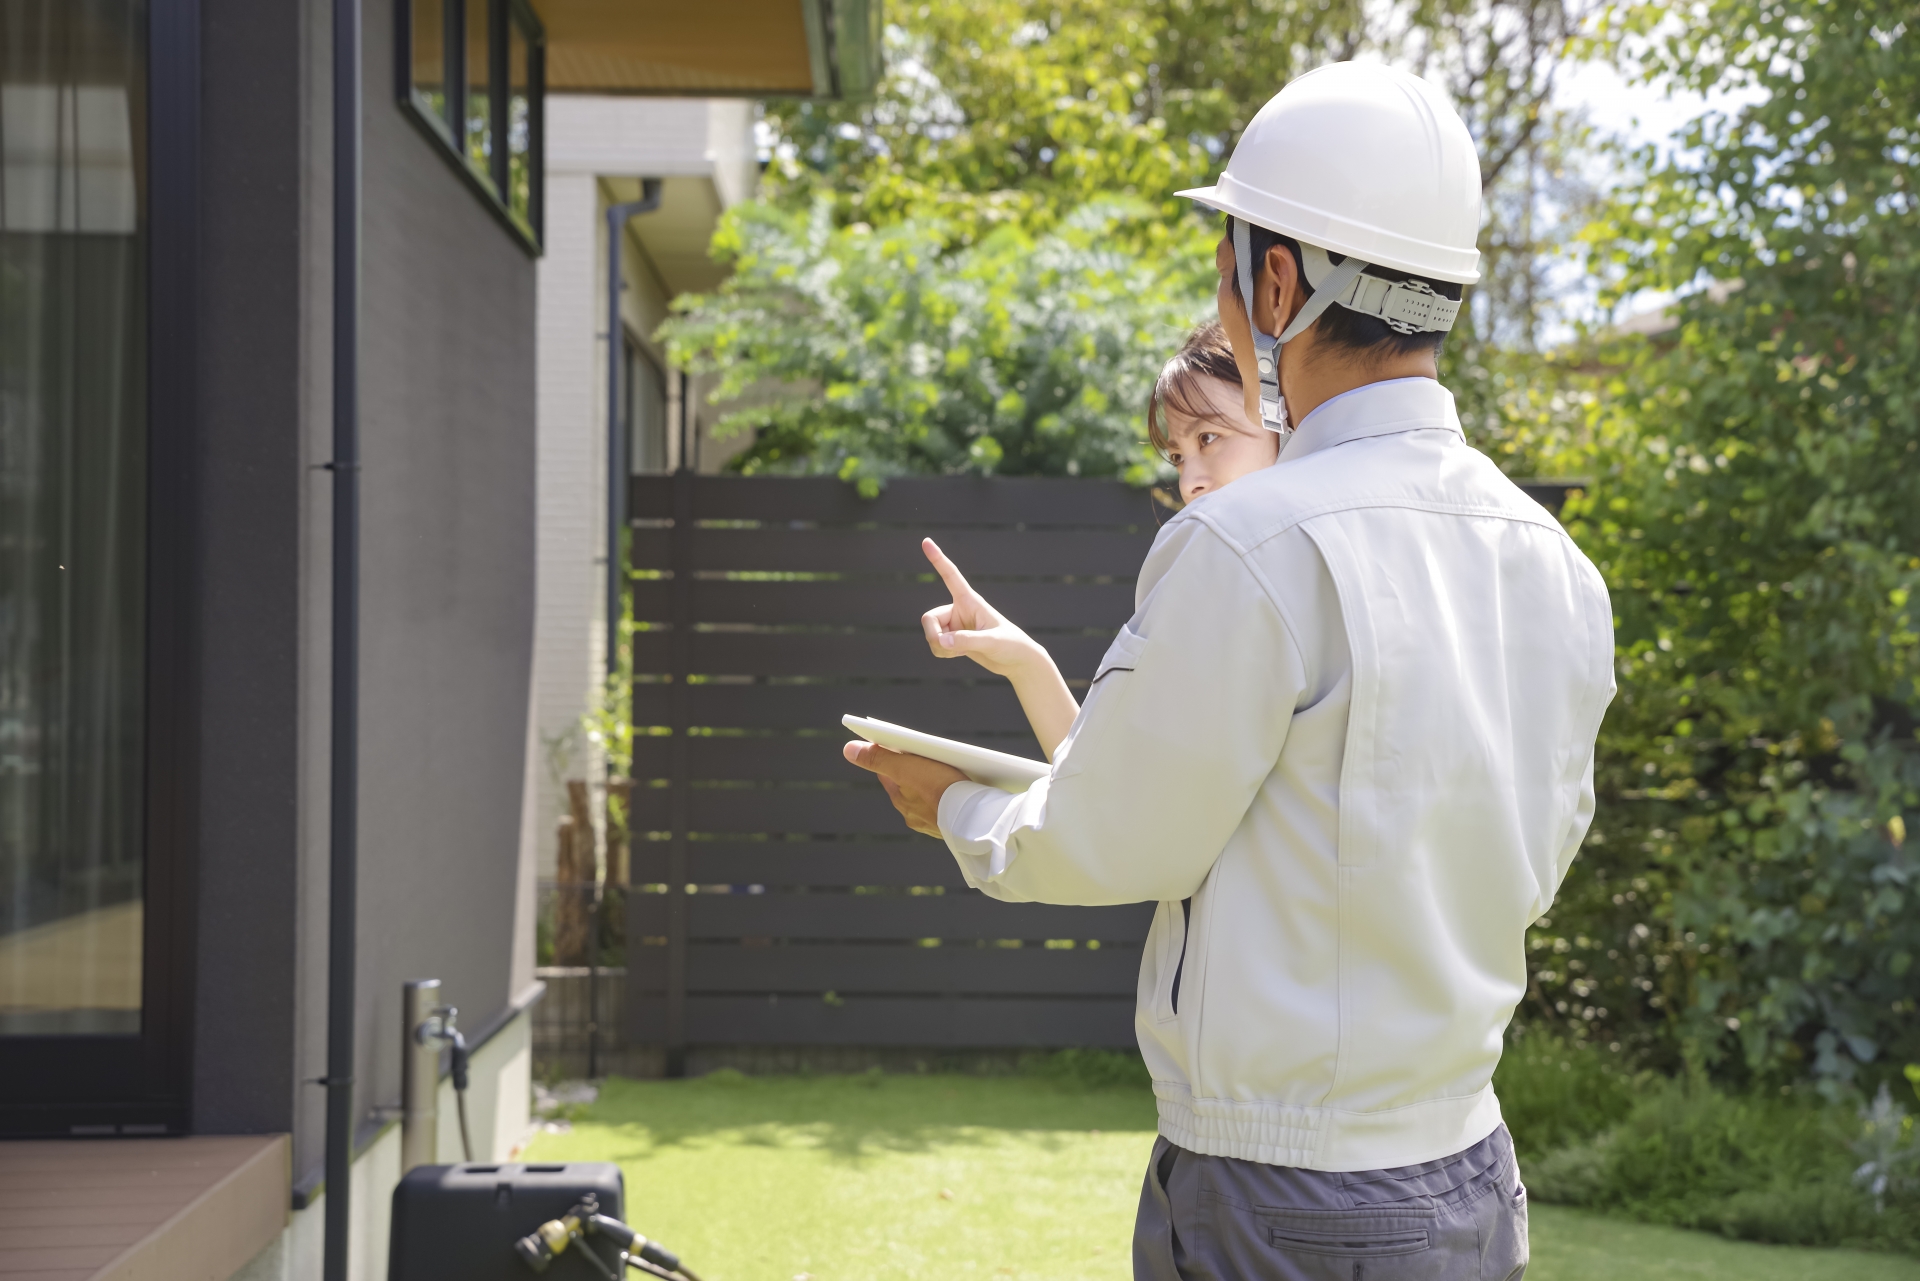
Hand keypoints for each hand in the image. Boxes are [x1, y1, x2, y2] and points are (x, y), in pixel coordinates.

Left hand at [844, 740, 967, 837]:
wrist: (976, 818)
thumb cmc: (940, 789)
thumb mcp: (907, 767)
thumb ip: (879, 758)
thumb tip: (848, 749)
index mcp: (901, 801)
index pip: (889, 775)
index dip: (892, 758)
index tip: (898, 746)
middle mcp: (914, 816)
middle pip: (909, 787)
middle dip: (913, 772)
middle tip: (925, 756)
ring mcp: (934, 823)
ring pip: (928, 799)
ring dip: (932, 786)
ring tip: (946, 771)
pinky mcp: (954, 827)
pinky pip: (948, 810)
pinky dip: (950, 800)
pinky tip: (960, 792)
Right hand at [920, 538, 1045, 677]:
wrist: (1018, 661)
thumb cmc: (1012, 645)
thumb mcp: (992, 642)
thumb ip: (967, 642)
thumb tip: (942, 642)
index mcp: (970, 601)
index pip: (951, 576)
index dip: (938, 559)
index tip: (926, 541)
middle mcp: (959, 610)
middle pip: (929, 618)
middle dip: (933, 635)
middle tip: (946, 646)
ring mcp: (955, 625)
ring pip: (931, 634)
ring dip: (940, 647)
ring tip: (960, 652)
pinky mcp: (954, 639)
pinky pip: (936, 645)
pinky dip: (943, 653)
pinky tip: (959, 655)